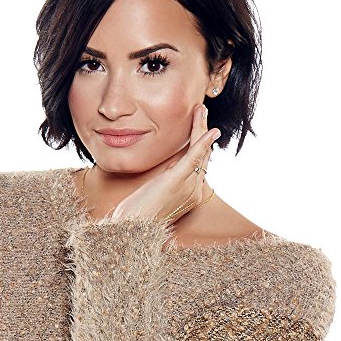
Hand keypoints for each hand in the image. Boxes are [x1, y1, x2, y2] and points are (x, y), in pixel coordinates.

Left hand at [110, 103, 219, 224]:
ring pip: (200, 153)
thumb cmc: (139, 215)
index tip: (200, 129)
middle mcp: (195, 192)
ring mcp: (188, 187)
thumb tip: (172, 164)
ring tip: (200, 110)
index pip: (200, 164)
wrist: (130, 230)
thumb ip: (168, 179)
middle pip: (204, 156)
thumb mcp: (157, 193)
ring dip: (200, 128)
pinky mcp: (177, 182)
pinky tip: (210, 130)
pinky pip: (193, 159)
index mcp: (191, 195)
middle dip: (203, 131)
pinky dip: (202, 143)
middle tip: (201, 112)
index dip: (201, 144)